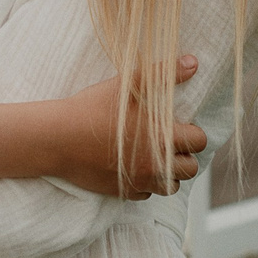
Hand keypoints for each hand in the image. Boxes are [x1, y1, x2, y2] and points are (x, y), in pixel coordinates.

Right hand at [55, 57, 208, 198]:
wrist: (59, 138)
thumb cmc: (93, 108)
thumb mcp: (129, 84)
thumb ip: (164, 73)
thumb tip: (193, 63)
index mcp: (163, 137)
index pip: (199, 141)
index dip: (194, 133)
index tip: (182, 127)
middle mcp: (156, 164)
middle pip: (191, 169)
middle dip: (185, 156)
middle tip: (170, 144)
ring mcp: (140, 181)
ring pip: (172, 186)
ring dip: (169, 174)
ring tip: (156, 158)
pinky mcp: (124, 192)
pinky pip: (147, 195)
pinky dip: (146, 184)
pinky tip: (135, 168)